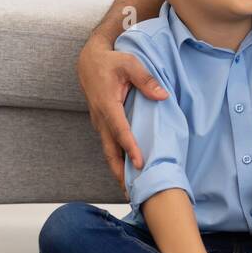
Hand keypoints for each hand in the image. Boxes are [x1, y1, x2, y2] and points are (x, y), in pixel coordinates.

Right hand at [76, 36, 168, 192]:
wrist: (89, 61)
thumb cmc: (111, 61)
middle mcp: (101, 118)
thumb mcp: (130, 63)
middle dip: (119, 172)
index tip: (139, 164)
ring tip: (130, 189)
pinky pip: (110, 145)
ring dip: (118, 169)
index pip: (120, 130)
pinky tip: (127, 170)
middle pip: (110, 150)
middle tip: (131, 192)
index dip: (130, 148)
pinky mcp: (103, 124)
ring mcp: (100, 123)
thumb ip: (146, 79)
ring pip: (108, 150)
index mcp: (107, 104)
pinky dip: (117, 159)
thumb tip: (162, 95)